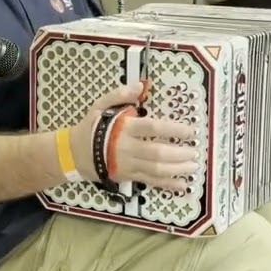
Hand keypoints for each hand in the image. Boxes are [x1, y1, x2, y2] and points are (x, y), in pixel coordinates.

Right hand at [72, 83, 198, 192]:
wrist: (75, 153)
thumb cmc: (92, 127)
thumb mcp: (100, 105)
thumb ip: (119, 94)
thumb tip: (140, 86)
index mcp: (123, 128)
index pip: (152, 128)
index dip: (173, 130)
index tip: (190, 130)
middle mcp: (126, 148)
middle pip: (157, 153)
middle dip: (179, 154)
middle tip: (195, 151)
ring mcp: (127, 165)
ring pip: (155, 170)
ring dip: (177, 170)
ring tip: (193, 166)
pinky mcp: (128, 177)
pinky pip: (150, 182)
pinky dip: (167, 184)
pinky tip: (182, 184)